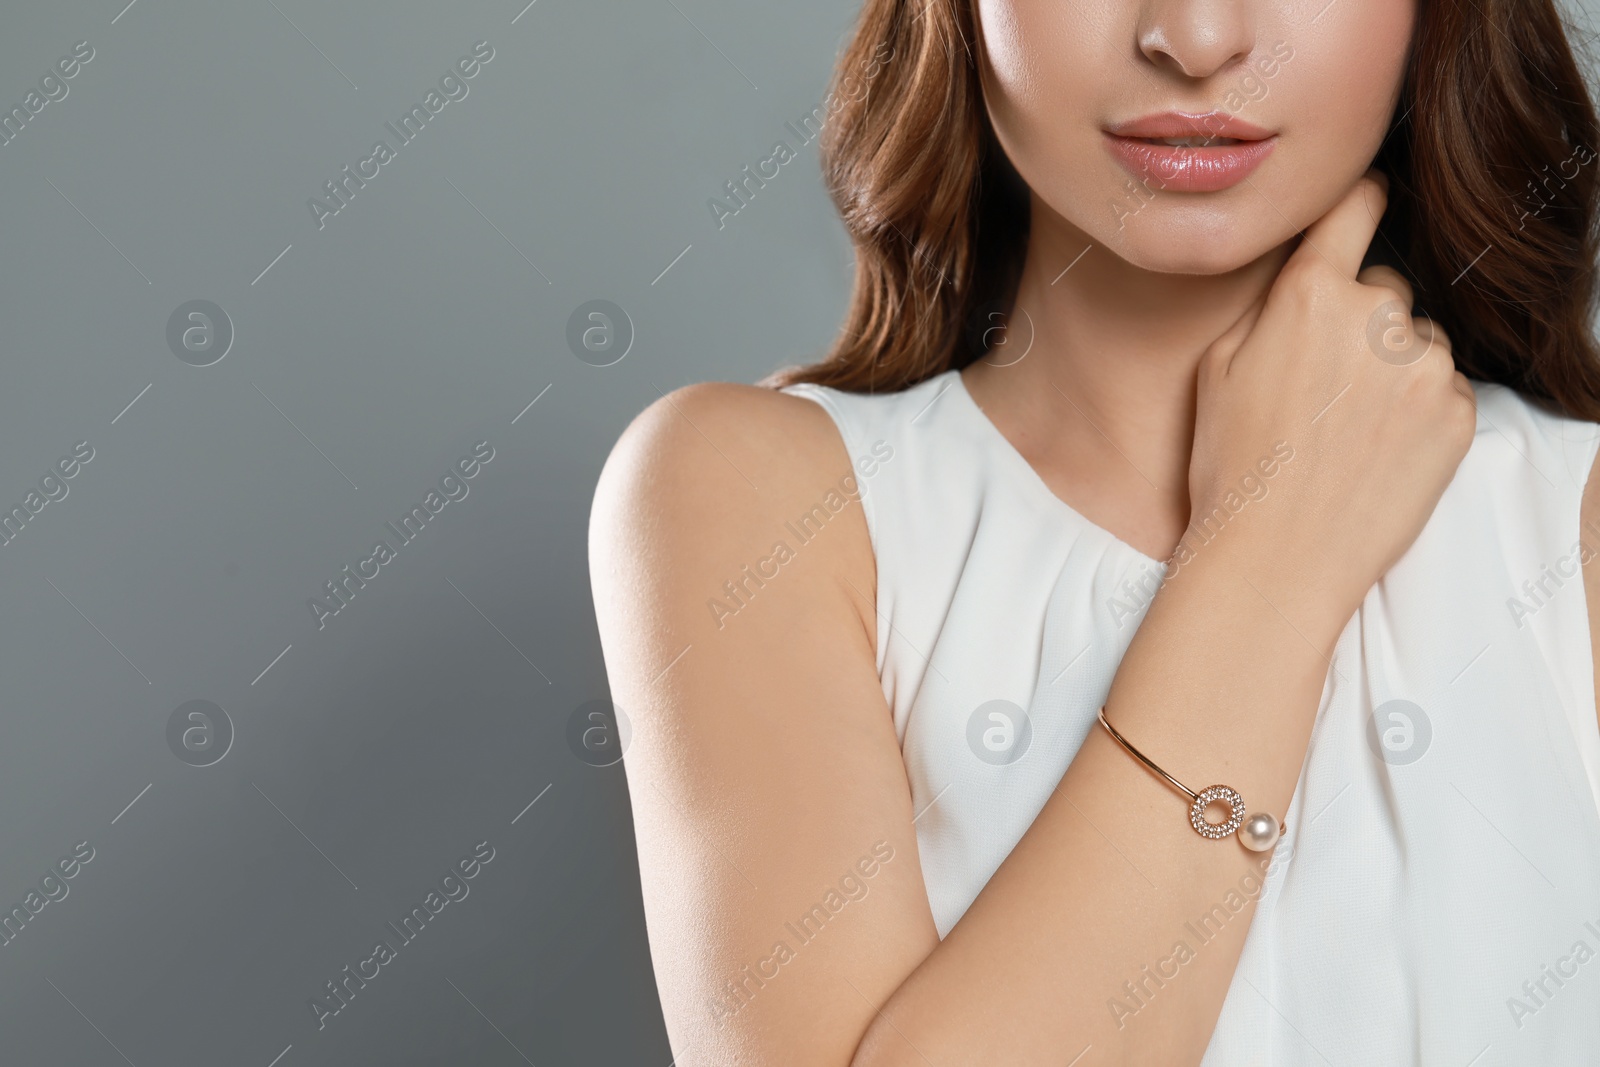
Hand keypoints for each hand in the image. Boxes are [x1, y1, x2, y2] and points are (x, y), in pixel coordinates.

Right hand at [1181, 168, 1476, 635]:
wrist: (1274, 557)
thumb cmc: (1231, 466)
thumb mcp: (1218, 367)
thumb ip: (1270, 307)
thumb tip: (1300, 276)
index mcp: (1310, 293)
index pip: (1356, 208)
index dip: (1361, 199)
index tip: (1369, 197)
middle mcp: (1378, 317)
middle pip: (1383, 291)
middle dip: (1359, 323)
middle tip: (1320, 385)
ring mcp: (1426, 367)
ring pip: (1415, 345)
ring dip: (1391, 372)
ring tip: (1344, 430)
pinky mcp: (1457, 415)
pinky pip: (1442, 392)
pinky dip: (1417, 414)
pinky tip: (1374, 452)